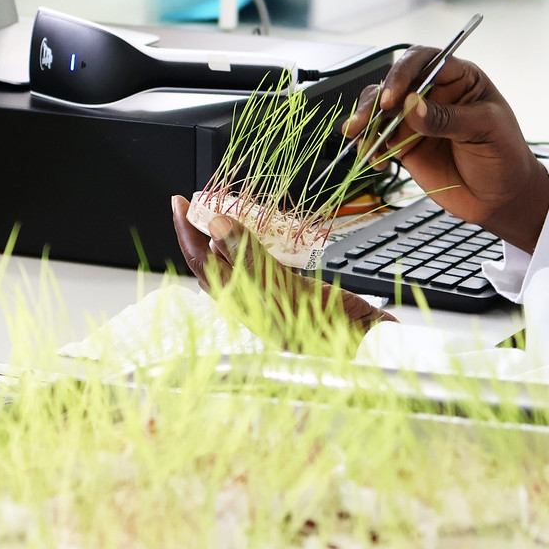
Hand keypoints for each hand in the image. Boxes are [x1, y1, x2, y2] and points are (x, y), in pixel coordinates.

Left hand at [171, 196, 392, 352]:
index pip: (202, 263)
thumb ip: (251, 259)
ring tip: (233, 208)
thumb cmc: (327, 332)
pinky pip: (269, 260)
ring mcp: (273, 295)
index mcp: (243, 305)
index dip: (187, 232)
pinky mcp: (295, 289)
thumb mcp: (285, 292)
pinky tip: (269, 230)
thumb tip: (218, 226)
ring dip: (237, 231)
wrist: (368, 348)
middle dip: (207, 228)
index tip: (180, 202)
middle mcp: (252, 301)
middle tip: (205, 199)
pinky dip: (265, 240)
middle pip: (217, 259)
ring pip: (243, 257)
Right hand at [342, 48, 548, 251]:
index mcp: (458, 78)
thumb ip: (448, 118)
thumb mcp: (486, 130)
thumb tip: (412, 105)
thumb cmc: (504, 155)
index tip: (393, 96)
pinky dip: (369, 145)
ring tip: (357, 135)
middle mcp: (433, 94)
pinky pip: (378, 137)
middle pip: (395, 83)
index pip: (425, 61)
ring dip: (365, 119)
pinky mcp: (404, 144)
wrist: (500, 198)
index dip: (404, 72)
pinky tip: (372, 157)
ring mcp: (416, 119)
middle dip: (376, 99)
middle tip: (368, 118)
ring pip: (380, 109)